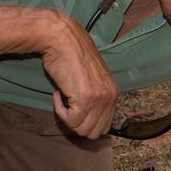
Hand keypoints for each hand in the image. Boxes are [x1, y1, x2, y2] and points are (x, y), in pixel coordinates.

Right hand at [40, 14, 118, 138]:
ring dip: (68, 119)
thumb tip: (87, 117)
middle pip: (95, 132)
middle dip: (77, 125)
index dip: (86, 122)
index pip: (104, 126)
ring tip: (63, 98)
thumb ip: (94, 97)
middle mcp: (111, 97)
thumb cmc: (69, 55)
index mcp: (113, 92)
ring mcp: (100, 98)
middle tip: (67, 107)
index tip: (74, 108)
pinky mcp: (86, 98)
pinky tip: (57, 94)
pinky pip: (71, 120)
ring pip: (83, 129)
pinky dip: (60, 111)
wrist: (61, 39)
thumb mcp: (90, 79)